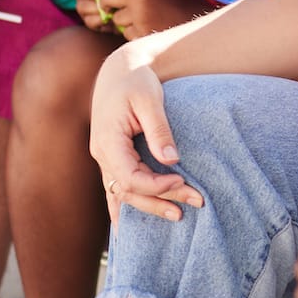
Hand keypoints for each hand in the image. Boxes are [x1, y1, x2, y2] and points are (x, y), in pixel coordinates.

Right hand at [89, 51, 202, 222]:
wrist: (119, 69)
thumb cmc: (136, 79)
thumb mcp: (149, 99)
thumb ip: (159, 129)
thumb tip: (172, 160)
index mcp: (108, 140)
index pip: (129, 176)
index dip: (156, 185)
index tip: (182, 178)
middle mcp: (102, 154)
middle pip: (128, 190)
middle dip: (161, 200)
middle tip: (196, 201)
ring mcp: (104, 158)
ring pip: (122, 193)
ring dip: (149, 206)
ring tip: (179, 216)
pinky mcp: (112, 158)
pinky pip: (115, 188)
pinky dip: (123, 207)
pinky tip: (129, 228)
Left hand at [98, 0, 213, 41]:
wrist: (198, 22)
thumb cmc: (178, 3)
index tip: (119, 0)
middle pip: (107, 0)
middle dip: (110, 7)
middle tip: (118, 12)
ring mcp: (139, 15)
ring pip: (117, 20)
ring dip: (125, 23)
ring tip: (145, 21)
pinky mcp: (141, 32)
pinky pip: (127, 34)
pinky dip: (135, 35)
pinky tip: (150, 31)